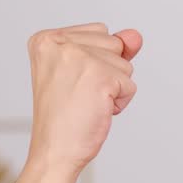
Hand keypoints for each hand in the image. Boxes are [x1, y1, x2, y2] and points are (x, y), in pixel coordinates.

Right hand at [24, 22, 141, 176]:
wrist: (54, 150)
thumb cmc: (65, 116)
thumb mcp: (84, 72)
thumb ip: (111, 48)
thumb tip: (135, 36)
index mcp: (46, 39)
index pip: (99, 32)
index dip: (96, 62)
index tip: (71, 83)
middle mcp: (59, 43)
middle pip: (114, 44)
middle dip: (108, 73)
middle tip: (80, 95)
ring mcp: (79, 58)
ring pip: (125, 65)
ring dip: (114, 89)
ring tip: (86, 103)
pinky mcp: (100, 77)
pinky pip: (130, 85)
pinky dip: (119, 103)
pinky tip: (96, 110)